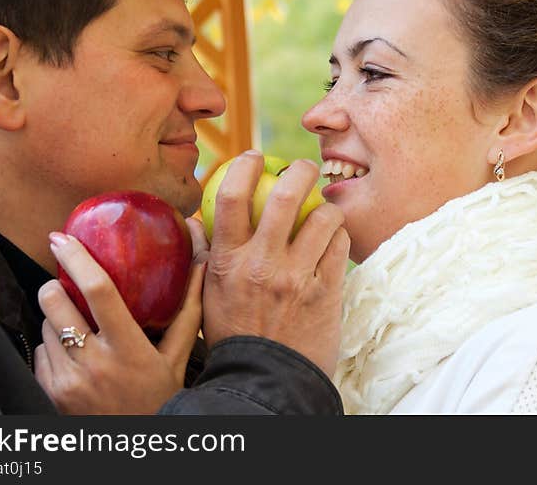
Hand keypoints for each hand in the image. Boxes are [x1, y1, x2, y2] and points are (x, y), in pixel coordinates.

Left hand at [34, 234, 205, 413]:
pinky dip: (52, 348)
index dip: (78, 259)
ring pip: (45, 328)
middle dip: (55, 286)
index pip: (99, 291)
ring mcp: (68, 381)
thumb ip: (187, 310)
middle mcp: (94, 363)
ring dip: (56, 320)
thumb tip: (202, 264)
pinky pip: (39, 354)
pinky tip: (74, 358)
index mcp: (128, 348)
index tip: (63, 238)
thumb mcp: (177, 356)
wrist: (135, 444)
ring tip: (80, 331)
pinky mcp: (50, 393)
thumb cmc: (160, 397)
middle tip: (64, 284)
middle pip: (56, 303)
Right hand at [203, 151, 348, 376]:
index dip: (244, 166)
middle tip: (304, 166)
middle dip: (299, 170)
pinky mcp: (326, 291)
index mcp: (226, 262)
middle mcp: (261, 264)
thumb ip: (202, 255)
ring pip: (322, 217)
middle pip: (285, 195)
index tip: (254, 156)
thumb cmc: (235, 335)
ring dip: (326, 207)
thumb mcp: (207, 296)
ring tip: (324, 211)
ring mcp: (296, 278)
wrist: (267, 380)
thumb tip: (196, 221)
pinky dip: (339, 235)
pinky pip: (340, 245)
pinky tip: (334, 239)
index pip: (231, 196)